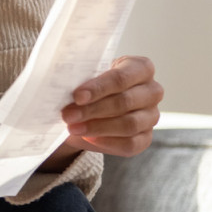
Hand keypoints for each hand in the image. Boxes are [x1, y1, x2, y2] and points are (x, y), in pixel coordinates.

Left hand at [43, 55, 162, 170]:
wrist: (87, 107)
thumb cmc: (87, 85)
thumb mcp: (82, 76)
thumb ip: (78, 78)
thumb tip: (59, 86)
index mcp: (140, 67)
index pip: (123, 77)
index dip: (100, 87)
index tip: (77, 96)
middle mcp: (152, 91)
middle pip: (126, 101)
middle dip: (93, 109)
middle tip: (67, 115)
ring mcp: (151, 116)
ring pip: (129, 124)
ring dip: (97, 127)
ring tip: (73, 127)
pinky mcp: (145, 138)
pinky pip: (130, 144)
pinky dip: (106, 142)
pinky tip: (88, 138)